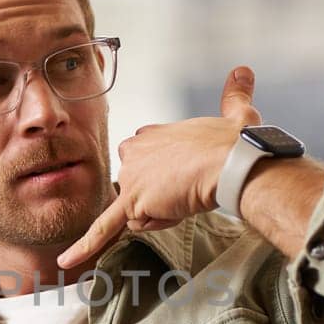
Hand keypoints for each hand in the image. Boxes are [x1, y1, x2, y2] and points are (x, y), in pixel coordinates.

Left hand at [58, 67, 260, 269]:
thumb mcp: (236, 114)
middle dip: (156, 200)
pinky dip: (103, 240)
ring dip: (161, 214)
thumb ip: (235, 94)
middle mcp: (133, 151)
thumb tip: (244, 70)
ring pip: (135, 212)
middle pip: (134, 191)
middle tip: (189, 190)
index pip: (142, 165)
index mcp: (151, 134)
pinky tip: (80, 252)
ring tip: (188, 199)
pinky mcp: (132, 202)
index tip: (185, 176)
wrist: (231, 163)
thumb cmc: (235, 144)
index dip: (163, 179)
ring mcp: (130, 178)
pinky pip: (113, 228)